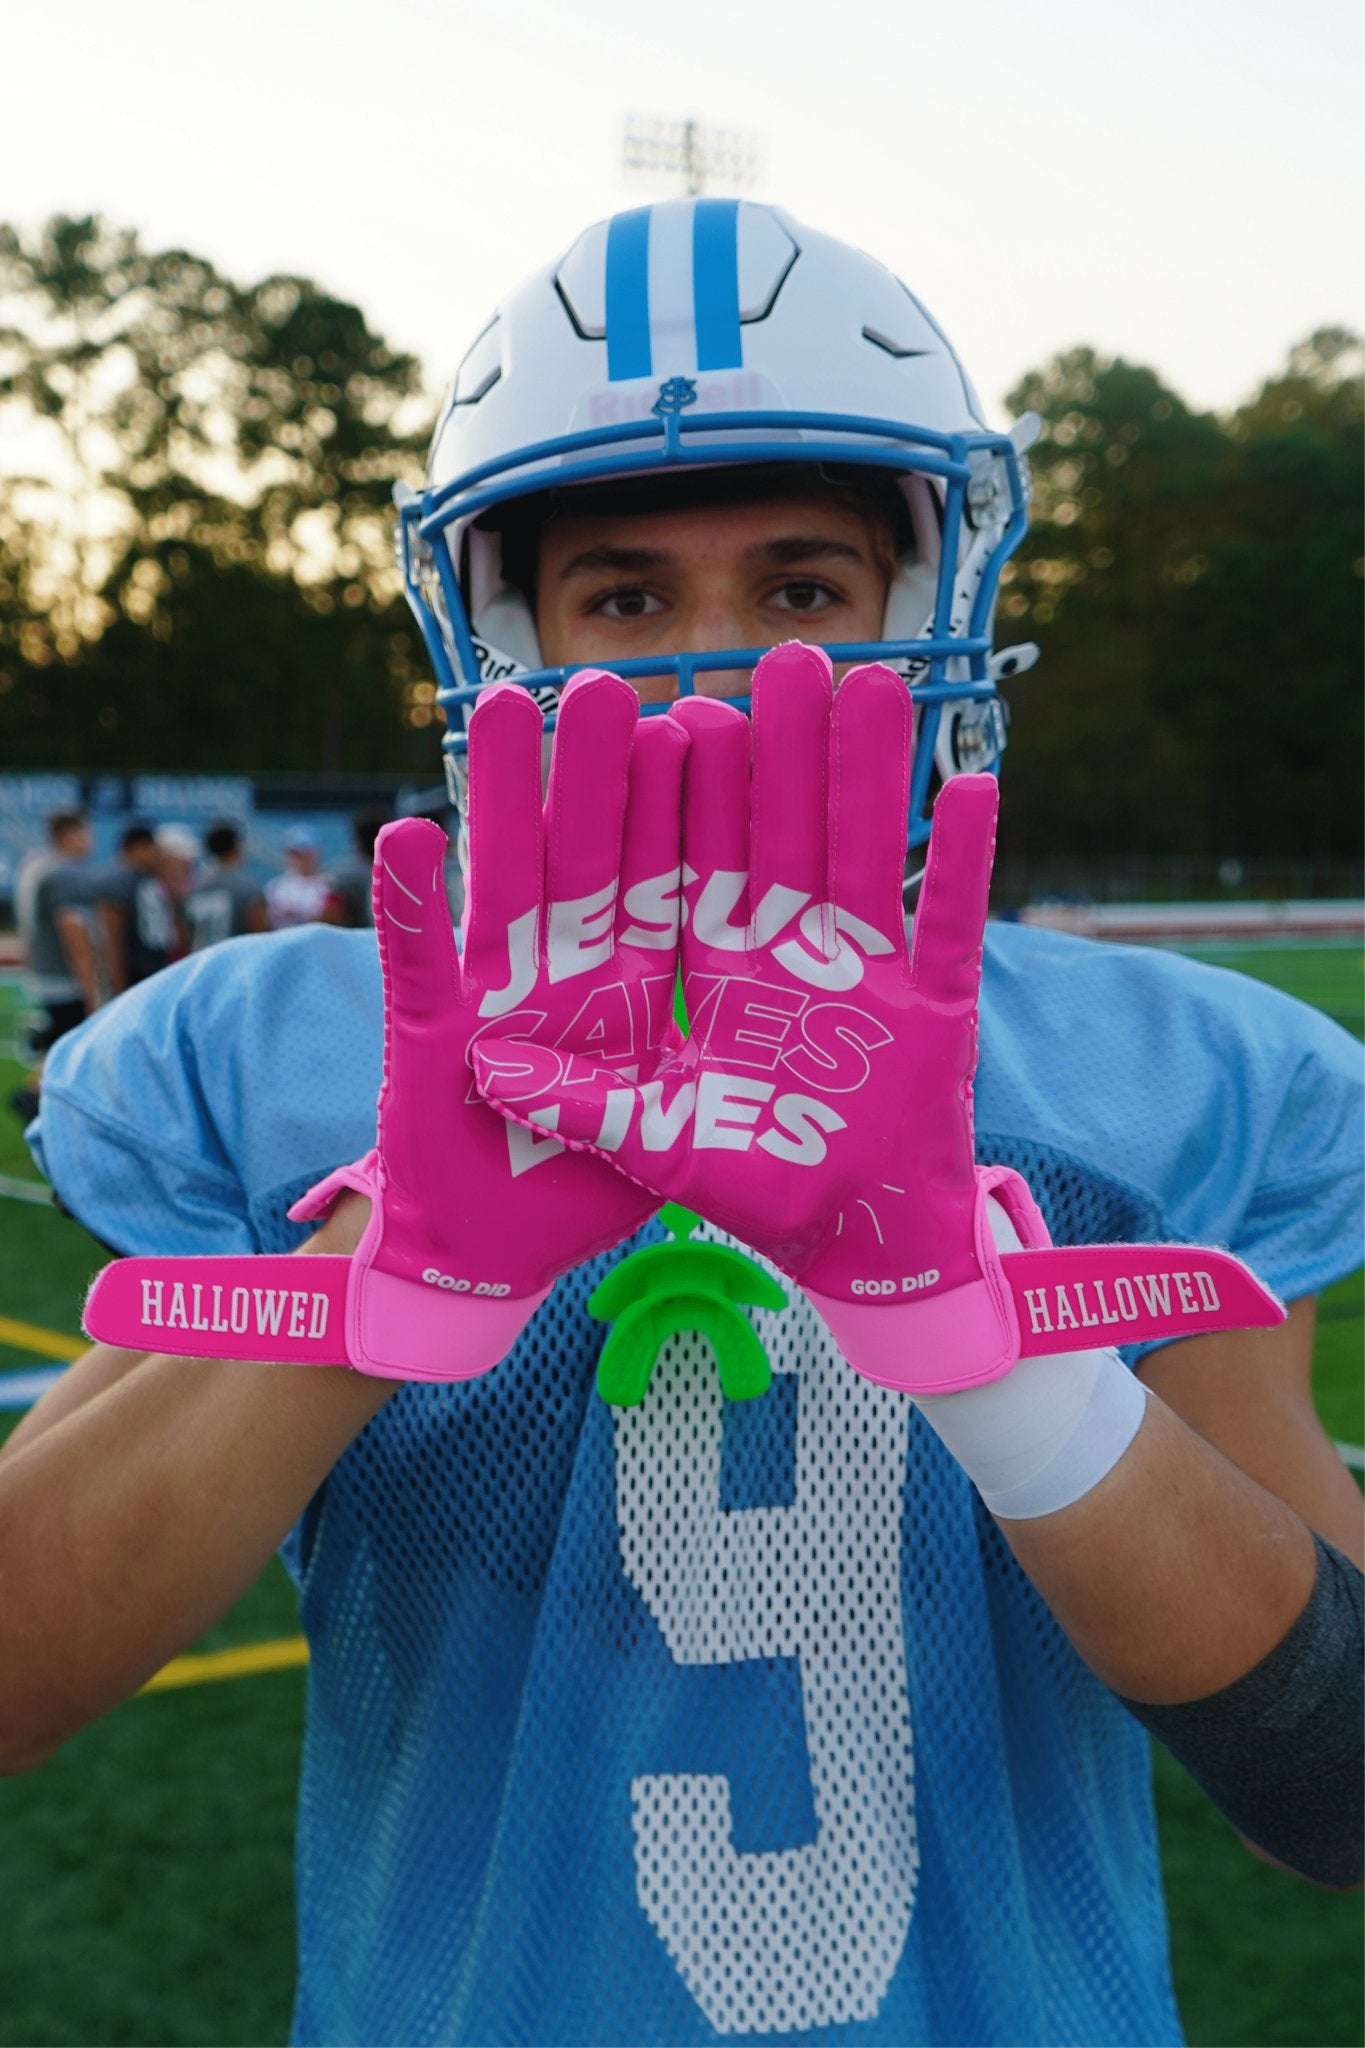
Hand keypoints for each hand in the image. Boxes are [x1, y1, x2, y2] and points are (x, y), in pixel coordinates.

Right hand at [84, 672, 688, 1378]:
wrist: (486, 1268)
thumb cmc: (579, 1198)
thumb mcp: (661, 1136)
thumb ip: (712, 1058)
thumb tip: (764, 995)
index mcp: (633, 990)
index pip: (670, 879)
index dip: (689, 804)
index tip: (706, 716)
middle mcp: (565, 980)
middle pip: (593, 856)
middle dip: (601, 772)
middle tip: (613, 678)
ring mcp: (493, 1006)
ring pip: (505, 884)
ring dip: (505, 800)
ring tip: (510, 707)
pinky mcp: (424, 1049)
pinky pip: (410, 971)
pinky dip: (403, 912)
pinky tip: (402, 839)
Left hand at [474, 642, 1282, 1392]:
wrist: (856, 1247)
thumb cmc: (754, 1190)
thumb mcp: (648, 1144)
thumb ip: (576, 1102)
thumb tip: (484, 1061)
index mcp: (721, 972)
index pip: (696, 862)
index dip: (686, 788)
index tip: (668, 706)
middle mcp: (795, 955)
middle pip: (786, 833)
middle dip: (785, 749)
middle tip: (782, 656)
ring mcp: (873, 972)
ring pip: (869, 852)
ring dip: (870, 774)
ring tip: (870, 683)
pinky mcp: (939, 1007)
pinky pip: (952, 922)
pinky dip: (963, 863)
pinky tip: (967, 787)